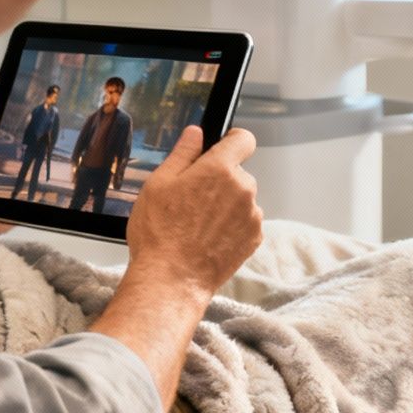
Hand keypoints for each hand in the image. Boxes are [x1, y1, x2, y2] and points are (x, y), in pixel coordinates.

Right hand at [124, 126, 260, 294]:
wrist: (172, 278)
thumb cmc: (160, 233)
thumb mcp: (159, 183)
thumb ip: (182, 153)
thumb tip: (195, 134)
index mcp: (219, 169)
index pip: (243, 139)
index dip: (232, 141)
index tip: (222, 148)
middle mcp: (243, 189)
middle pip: (238, 172)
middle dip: (219, 180)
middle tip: (191, 198)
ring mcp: (251, 216)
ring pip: (241, 199)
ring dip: (226, 205)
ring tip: (197, 224)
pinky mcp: (254, 239)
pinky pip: (245, 221)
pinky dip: (231, 226)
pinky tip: (208, 237)